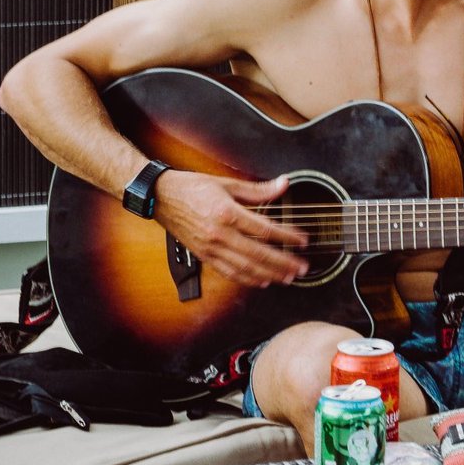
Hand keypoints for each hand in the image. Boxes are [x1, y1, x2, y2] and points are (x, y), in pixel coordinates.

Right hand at [153, 170, 306, 287]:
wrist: (161, 197)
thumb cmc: (192, 188)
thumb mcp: (227, 184)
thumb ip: (258, 189)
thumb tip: (283, 184)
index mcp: (227, 214)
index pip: (264, 230)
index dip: (286, 237)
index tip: (302, 241)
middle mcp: (219, 234)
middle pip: (258, 254)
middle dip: (283, 263)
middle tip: (302, 267)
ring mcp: (211, 248)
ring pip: (245, 267)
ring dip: (269, 275)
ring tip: (288, 277)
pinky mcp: (204, 256)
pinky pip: (229, 272)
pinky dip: (247, 279)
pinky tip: (262, 281)